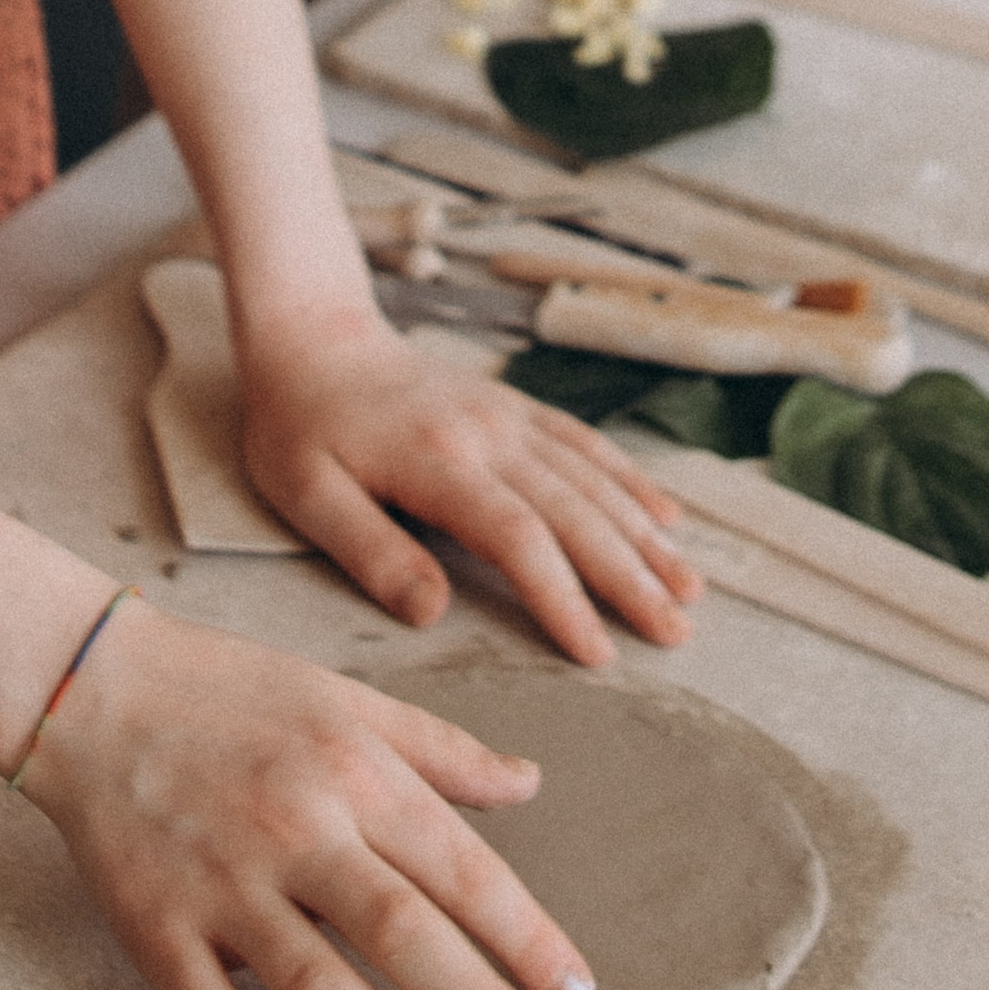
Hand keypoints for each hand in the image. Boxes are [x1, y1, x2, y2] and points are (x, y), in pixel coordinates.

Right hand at [26, 597, 594, 989]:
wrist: (94, 688)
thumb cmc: (230, 692)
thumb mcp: (348, 698)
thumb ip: (441, 751)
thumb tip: (528, 784)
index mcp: (353, 769)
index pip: (460, 869)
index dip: (525, 939)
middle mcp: (297, 829)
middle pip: (403, 936)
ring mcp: (223, 885)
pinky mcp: (157, 928)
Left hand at [238, 307, 699, 668]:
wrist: (314, 335)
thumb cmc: (300, 424)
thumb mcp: (307, 495)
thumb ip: (371, 553)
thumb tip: (433, 614)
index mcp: (439, 463)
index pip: (519, 538)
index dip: (564, 598)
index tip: (599, 654)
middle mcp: (489, 435)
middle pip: (577, 512)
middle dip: (632, 576)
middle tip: (677, 634)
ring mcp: (508, 417)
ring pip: (594, 480)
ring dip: (646, 536)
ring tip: (689, 591)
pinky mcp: (514, 408)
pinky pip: (585, 444)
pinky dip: (631, 481)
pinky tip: (666, 516)